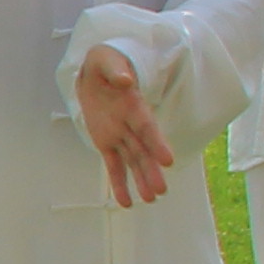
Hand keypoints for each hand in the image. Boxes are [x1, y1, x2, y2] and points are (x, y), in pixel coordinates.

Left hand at [74, 47, 170, 208]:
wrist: (95, 71)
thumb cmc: (105, 62)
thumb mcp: (106, 60)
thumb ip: (115, 71)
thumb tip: (124, 80)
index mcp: (134, 106)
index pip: (147, 128)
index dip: (157, 143)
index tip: (168, 160)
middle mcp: (131, 124)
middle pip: (143, 151)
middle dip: (151, 170)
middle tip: (161, 191)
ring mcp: (119, 135)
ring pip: (133, 161)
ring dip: (141, 180)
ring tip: (151, 199)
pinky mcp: (106, 142)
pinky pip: (114, 166)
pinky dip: (119, 183)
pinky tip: (126, 202)